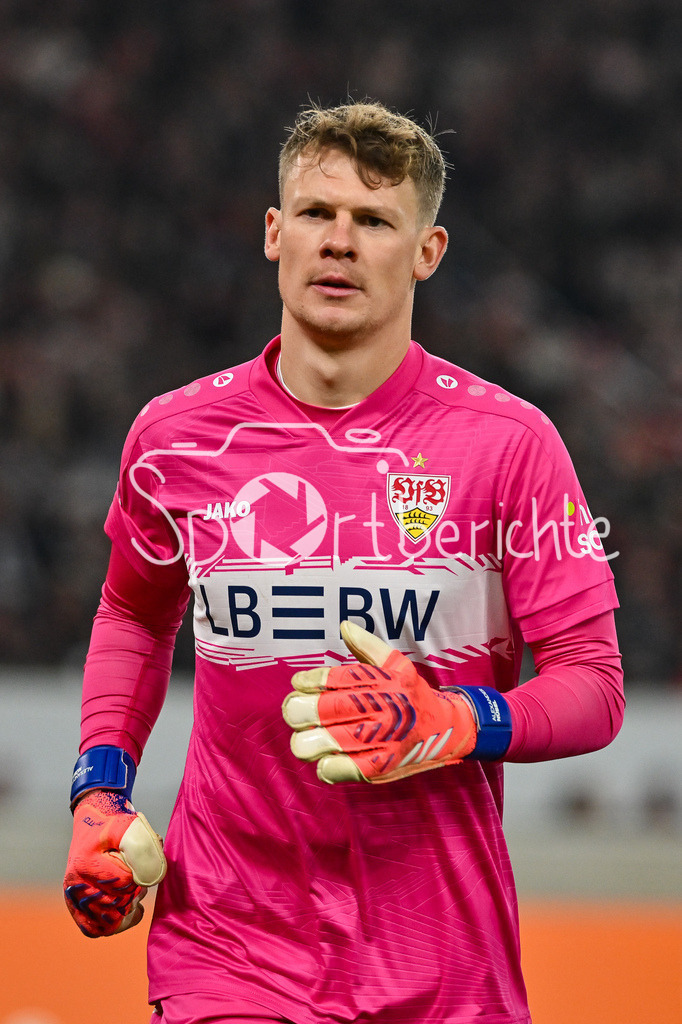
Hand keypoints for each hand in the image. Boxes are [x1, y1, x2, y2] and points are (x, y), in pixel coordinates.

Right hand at [64, 789, 166, 936]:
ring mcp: (73, 899)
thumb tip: (151, 879)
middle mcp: (75, 885)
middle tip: (137, 873)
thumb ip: (144, 848)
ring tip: (131, 887)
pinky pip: (95, 930)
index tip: (138, 860)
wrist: (94, 821)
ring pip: (108, 924)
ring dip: (127, 907)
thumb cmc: (114, 824)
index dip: (140, 872)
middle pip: (117, 905)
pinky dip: (116, 922)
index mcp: (86, 863)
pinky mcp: (76, 908)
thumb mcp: (131, 826)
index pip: (124, 882)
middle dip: (135, 890)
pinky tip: (128, 906)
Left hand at [282, 621, 476, 783]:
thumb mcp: (398, 664)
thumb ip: (368, 646)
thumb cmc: (413, 694)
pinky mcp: (381, 768)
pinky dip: (325, 766)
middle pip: (325, 710)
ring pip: (326, 741)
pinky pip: (340, 769)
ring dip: (306, 741)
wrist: (448, 729)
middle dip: (299, 711)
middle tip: (293, 711)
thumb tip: (344, 626)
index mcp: (384, 681)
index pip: (336, 678)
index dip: (310, 680)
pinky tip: (324, 758)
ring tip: (305, 737)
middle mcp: (383, 708)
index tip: (298, 683)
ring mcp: (382, 740)